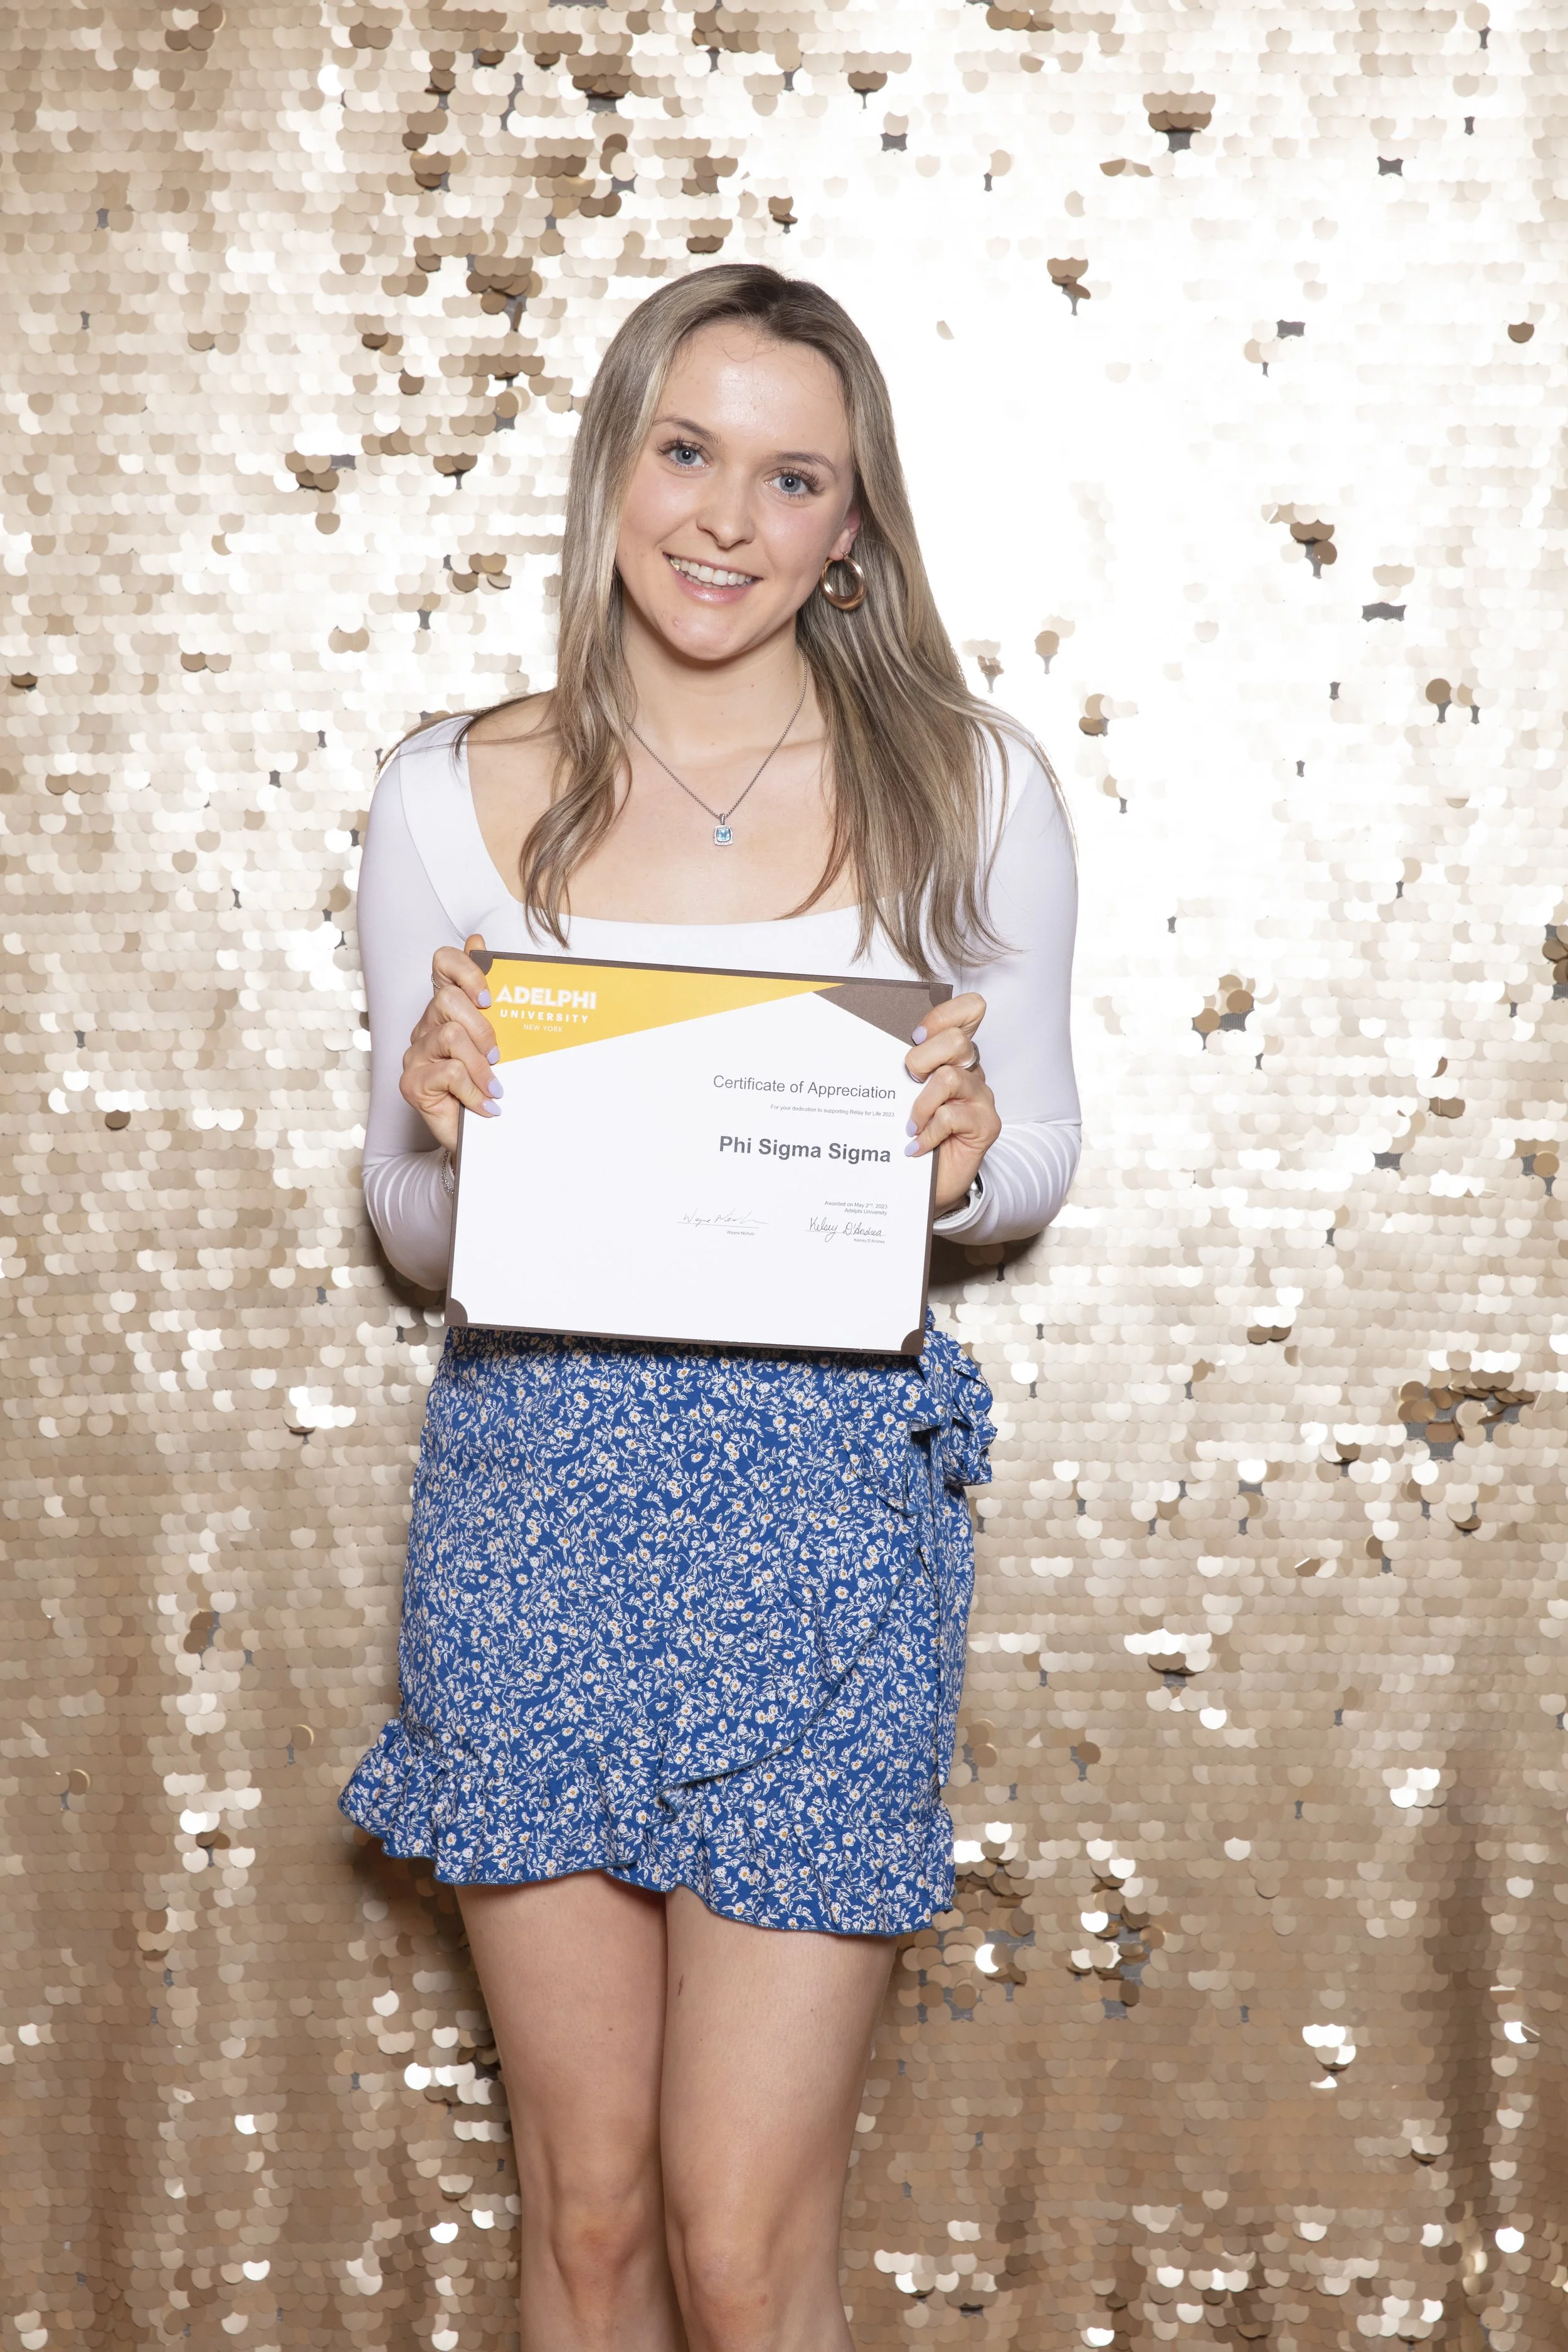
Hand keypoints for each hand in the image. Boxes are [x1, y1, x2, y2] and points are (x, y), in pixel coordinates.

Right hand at [400, 933, 501, 1154]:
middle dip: (482, 1028)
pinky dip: (474, 1091)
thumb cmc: (489, 1084)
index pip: (442, 964)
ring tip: (495, 1087)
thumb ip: (490, 997)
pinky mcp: (411, 1084)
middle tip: (498, 1055)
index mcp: (445, 1009)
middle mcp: (425, 1027)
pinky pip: (449, 1073)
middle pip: (448, 1001)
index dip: (466, 970)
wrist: (482, 1135)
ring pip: (450, 1036)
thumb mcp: (500, 1040)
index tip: (489, 998)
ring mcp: (415, 1055)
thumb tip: (479, 942)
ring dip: (481, 1065)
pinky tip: (486, 1105)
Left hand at [904, 991, 1000, 1216]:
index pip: (970, 1010)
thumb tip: (868, 1045)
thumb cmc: (913, 1132)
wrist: (929, 1182)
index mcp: (953, 1055)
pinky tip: (916, 1146)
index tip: (916, 1037)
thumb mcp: (902, 1093)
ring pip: (949, 1078)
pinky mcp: (987, 1125)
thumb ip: (901, 1067)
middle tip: (908, 1082)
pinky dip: (927, 1133)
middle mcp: (972, 1071)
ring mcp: (981, 1097)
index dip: (944, 1016)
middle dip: (921, 1059)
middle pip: (956, 1042)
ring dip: (920, 1104)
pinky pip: (951, 1116)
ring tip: (910, 1125)